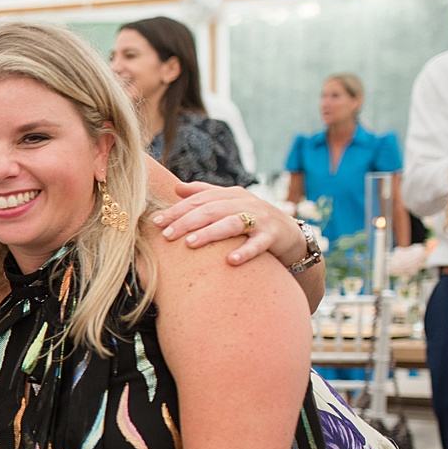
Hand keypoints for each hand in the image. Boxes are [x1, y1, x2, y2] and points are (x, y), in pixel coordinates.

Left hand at [152, 183, 301, 267]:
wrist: (291, 234)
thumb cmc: (252, 219)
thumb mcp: (230, 204)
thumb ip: (205, 194)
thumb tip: (177, 188)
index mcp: (231, 195)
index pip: (199, 200)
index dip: (177, 210)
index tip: (156, 222)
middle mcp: (245, 203)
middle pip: (211, 210)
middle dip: (186, 222)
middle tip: (166, 235)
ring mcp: (260, 219)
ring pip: (232, 224)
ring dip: (210, 233)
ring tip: (190, 243)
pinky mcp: (273, 236)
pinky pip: (258, 244)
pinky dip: (245, 251)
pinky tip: (230, 260)